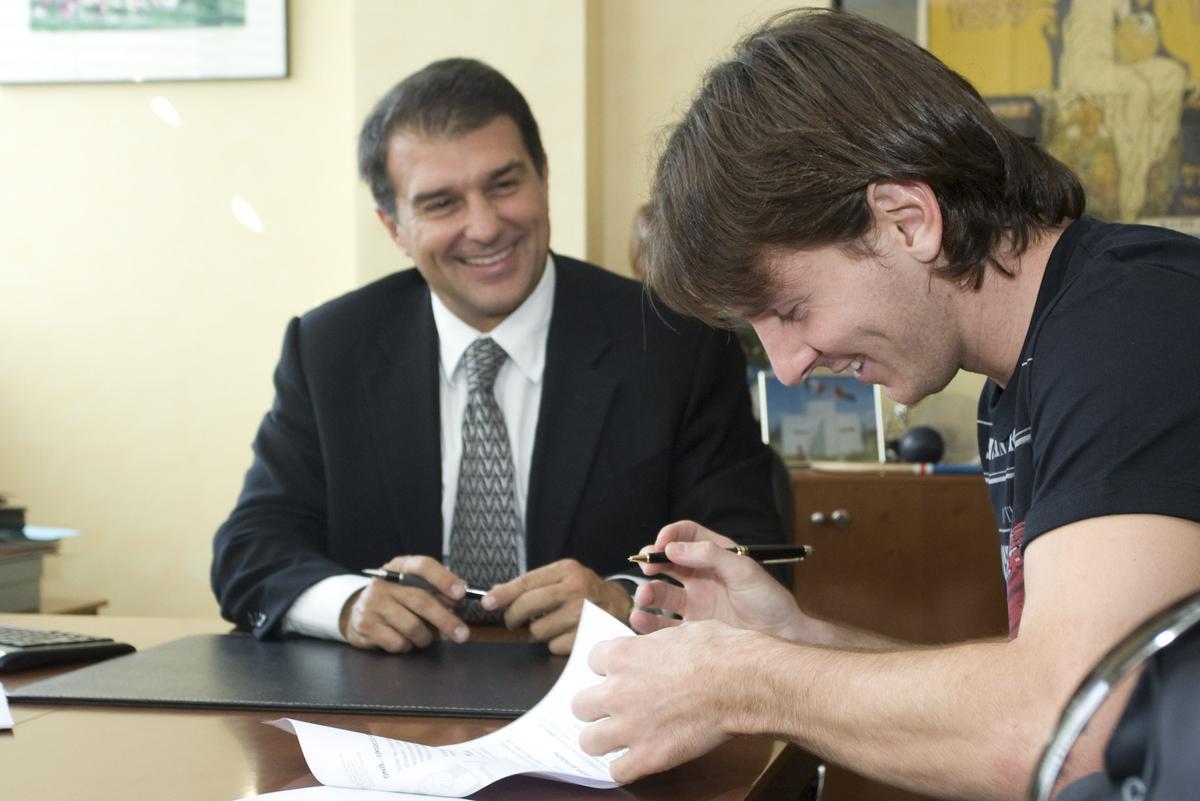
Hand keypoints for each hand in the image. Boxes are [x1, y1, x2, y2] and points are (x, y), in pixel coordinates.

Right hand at [339, 555, 471, 651]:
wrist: (358, 611)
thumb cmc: (396, 599)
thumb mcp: (414, 587)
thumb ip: (437, 590)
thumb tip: (457, 599)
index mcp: (399, 567)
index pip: (423, 566)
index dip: (444, 579)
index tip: (462, 593)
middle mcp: (384, 583)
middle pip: (422, 601)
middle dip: (446, 620)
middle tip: (462, 634)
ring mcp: (372, 604)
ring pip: (413, 627)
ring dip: (426, 637)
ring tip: (425, 636)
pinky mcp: (366, 626)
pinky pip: (399, 643)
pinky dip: (408, 645)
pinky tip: (404, 639)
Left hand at [483, 559, 634, 654]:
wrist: (622, 605)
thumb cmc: (586, 592)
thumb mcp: (563, 578)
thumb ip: (532, 584)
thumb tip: (494, 595)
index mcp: (567, 570)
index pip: (526, 582)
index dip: (503, 594)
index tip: (487, 602)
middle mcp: (576, 588)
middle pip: (527, 605)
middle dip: (513, 616)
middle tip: (514, 621)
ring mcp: (583, 613)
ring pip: (538, 630)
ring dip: (539, 631)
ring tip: (552, 624)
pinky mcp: (587, 636)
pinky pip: (553, 646)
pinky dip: (555, 643)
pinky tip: (565, 634)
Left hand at [573, 620, 764, 782]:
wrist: (742, 681)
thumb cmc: (720, 651)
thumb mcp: (679, 633)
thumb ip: (653, 647)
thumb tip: (653, 652)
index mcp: (623, 655)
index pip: (592, 662)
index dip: (608, 669)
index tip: (619, 674)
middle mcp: (617, 690)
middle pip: (580, 704)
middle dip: (595, 706)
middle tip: (613, 708)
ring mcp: (630, 725)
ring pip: (588, 741)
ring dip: (601, 739)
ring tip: (616, 738)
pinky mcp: (648, 755)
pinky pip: (618, 771)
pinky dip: (626, 767)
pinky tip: (637, 760)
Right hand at [631, 520, 803, 638]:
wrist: (781, 638)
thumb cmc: (769, 601)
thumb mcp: (744, 570)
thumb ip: (710, 555)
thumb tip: (674, 548)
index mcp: (716, 556)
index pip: (687, 535)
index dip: (671, 535)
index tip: (660, 543)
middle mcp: (701, 576)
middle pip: (667, 562)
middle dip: (652, 561)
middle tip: (647, 567)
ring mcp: (695, 602)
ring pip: (661, 592)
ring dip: (647, 591)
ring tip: (644, 597)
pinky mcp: (692, 628)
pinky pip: (664, 623)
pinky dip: (649, 620)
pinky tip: (642, 618)